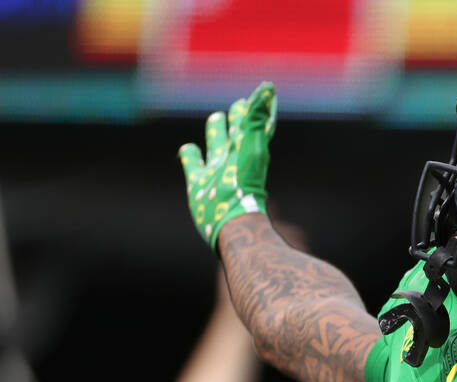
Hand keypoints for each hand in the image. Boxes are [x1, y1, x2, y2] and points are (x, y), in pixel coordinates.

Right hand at [178, 81, 277, 249]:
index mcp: (247, 146)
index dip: (258, 108)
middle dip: (237, 117)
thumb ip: (257, 115)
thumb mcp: (252, 143)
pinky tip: (187, 149)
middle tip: (239, 104)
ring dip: (215, 132)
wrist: (232, 218)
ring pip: (215, 144)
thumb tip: (268, 86)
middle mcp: (233, 156)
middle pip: (236, 131)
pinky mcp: (198, 182)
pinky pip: (193, 163)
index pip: (254, 121)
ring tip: (214, 119)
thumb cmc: (245, 182)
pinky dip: (190, 154)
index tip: (263, 91)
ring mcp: (216, 169)